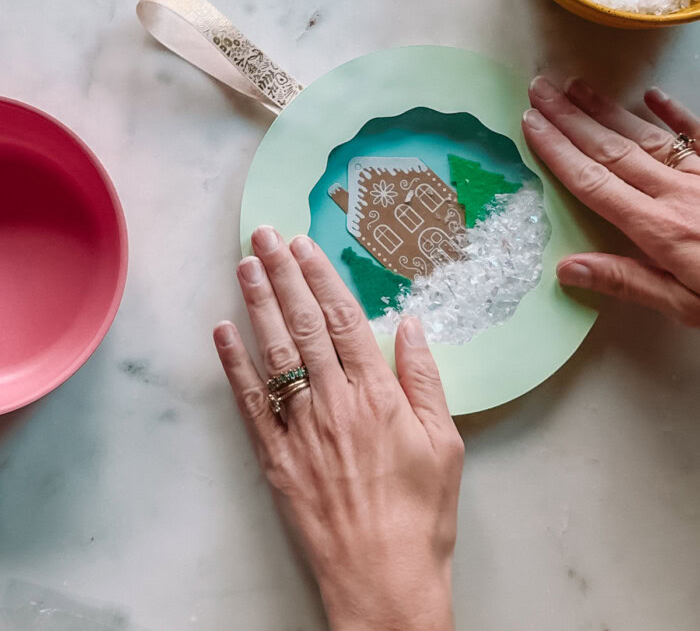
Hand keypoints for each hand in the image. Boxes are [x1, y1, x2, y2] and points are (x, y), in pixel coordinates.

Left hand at [214, 227, 462, 630]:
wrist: (383, 581)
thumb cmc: (421, 514)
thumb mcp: (444, 443)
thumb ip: (424, 379)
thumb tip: (410, 325)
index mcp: (378, 395)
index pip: (344, 319)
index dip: (321, 277)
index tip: (304, 245)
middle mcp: (335, 403)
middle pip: (305, 324)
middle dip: (282, 274)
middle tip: (264, 235)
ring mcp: (300, 429)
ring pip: (275, 352)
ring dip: (258, 305)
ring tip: (245, 265)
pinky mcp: (275, 458)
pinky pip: (249, 403)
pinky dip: (233, 365)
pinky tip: (223, 331)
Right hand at [522, 78, 699, 325]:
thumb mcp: (688, 307)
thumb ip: (630, 283)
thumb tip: (568, 267)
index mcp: (661, 229)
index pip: (595, 182)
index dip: (558, 151)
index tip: (531, 124)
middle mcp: (678, 193)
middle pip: (612, 149)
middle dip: (571, 118)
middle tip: (540, 90)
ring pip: (647, 135)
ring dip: (607, 110)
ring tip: (575, 87)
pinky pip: (699, 135)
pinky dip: (675, 113)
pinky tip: (652, 97)